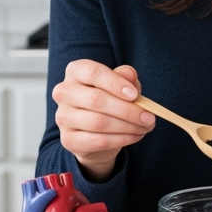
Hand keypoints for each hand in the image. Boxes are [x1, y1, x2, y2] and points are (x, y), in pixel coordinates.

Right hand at [52, 60, 155, 180]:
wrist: (95, 132)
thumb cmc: (109, 100)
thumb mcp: (121, 85)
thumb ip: (125, 77)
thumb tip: (130, 74)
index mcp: (75, 71)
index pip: (93, 72)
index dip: (115, 83)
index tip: (135, 95)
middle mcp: (64, 92)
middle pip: (96, 99)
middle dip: (127, 110)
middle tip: (149, 117)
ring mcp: (63, 117)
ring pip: (98, 122)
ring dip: (128, 127)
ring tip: (145, 127)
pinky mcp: (68, 139)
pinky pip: (98, 141)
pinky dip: (121, 140)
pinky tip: (135, 136)